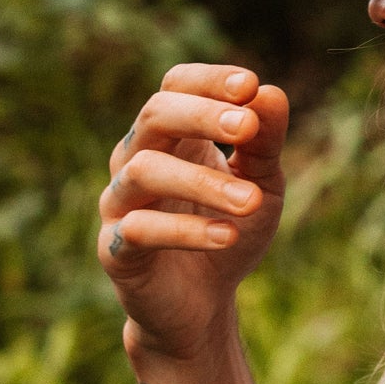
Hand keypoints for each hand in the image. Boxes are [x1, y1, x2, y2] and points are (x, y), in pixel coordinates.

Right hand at [98, 64, 288, 366]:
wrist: (202, 303)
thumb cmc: (229, 227)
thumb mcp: (262, 183)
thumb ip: (265, 143)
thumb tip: (270, 92)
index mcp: (171, 135)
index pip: (176, 85)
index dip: (207, 80)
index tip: (249, 84)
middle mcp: (136, 158)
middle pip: (154, 115)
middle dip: (202, 115)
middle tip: (248, 128)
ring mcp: (119, 203)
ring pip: (145, 171)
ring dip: (203, 181)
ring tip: (252, 201)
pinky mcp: (115, 250)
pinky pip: (139, 230)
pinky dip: (184, 231)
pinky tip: (226, 235)